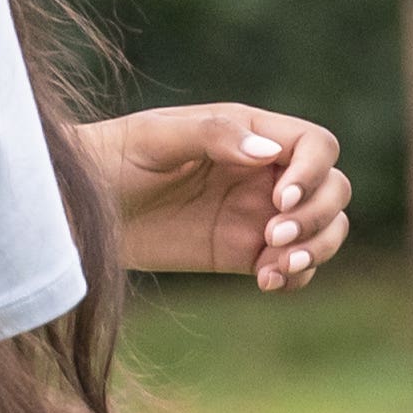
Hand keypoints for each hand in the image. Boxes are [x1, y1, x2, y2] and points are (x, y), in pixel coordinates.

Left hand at [79, 105, 350, 289]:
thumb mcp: (155, 138)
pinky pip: (294, 264)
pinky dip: (296, 275)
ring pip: (325, 228)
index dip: (312, 172)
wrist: (80, 207)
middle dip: (318, 215)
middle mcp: (264, 171)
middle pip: (333, 188)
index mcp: (251, 132)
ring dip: (318, 248)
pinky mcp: (244, 252)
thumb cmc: (112, 157)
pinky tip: (266, 280)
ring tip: (275, 266)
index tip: (279, 198)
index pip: (316, 146)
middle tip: (273, 236)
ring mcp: (258, 213)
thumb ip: (212, 136)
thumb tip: (268, 152)